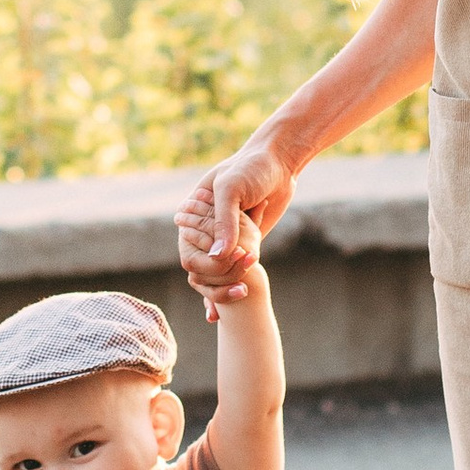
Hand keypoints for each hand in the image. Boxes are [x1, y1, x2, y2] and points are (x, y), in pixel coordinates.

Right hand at [177, 136, 296, 308]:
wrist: (280, 164)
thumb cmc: (252, 169)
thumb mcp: (233, 189)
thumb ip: (223, 222)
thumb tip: (217, 256)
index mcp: (195, 212)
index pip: (189, 246)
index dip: (204, 260)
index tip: (227, 260)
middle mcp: (207, 227)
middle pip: (201, 262)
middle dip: (217, 276)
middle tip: (241, 280)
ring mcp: (225, 236)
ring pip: (216, 270)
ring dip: (225, 285)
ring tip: (240, 296)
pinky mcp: (243, 243)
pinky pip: (233, 268)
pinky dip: (230, 287)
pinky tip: (231, 305)